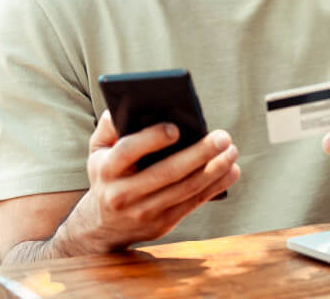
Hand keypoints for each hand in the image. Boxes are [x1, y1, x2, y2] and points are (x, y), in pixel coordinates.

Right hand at [59, 110, 239, 252]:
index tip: (176, 128)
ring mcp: (143, 212)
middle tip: (223, 137)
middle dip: (198, 154)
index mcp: (106, 169)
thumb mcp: (97, 150)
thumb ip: (109, 127)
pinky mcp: (162, 224)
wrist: (103, 226)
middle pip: (166, 173)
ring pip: (185, 190)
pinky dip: (215, 187)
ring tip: (231, 151)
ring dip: (214, 171)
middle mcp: (123, 194)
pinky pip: (193, 203)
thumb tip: (126, 104)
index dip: (152, 139)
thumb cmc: (107, 174)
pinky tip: (231, 171)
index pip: (128, 151)